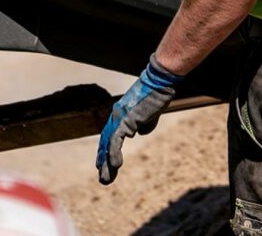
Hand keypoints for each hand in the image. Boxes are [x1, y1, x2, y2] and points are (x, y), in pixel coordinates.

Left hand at [95, 54, 181, 184]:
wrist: (159, 82)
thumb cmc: (157, 94)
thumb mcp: (150, 113)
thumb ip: (144, 124)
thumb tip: (139, 133)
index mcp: (121, 114)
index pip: (110, 136)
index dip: (106, 150)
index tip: (104, 164)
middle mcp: (116, 116)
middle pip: (106, 142)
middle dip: (103, 161)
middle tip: (102, 178)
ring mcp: (119, 118)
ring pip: (108, 145)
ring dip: (107, 163)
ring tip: (105, 179)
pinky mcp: (125, 120)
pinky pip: (116, 141)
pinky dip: (114, 154)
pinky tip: (115, 166)